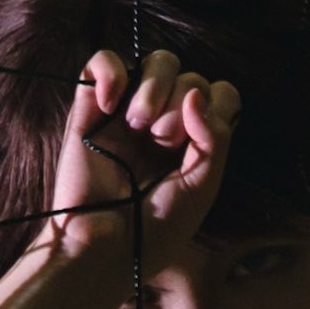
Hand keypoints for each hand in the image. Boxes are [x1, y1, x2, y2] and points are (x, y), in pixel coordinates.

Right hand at [36, 43, 240, 270]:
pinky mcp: (90, 107)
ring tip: (138, 123)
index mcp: (194, 140)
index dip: (214, 106)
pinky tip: (112, 103)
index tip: (194, 140)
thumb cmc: (156, 229)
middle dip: (180, 102)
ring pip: (155, 60)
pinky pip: (101, 61)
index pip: (219, 94)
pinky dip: (111, 71)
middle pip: (189, 75)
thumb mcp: (202, 187)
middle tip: (162, 139)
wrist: (105, 248)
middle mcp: (164, 121)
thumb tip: (196, 94)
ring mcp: (127, 111)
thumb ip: (214, 139)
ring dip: (155, 86)